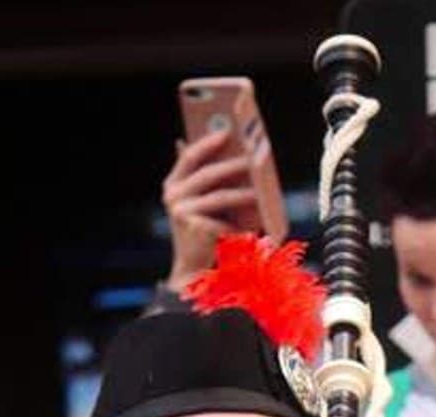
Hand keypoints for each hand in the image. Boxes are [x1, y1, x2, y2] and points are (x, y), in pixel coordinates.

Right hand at [163, 130, 256, 291]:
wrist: (194, 267)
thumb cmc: (205, 231)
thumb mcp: (203, 202)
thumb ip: (205, 177)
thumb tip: (219, 150)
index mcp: (173, 184)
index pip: (189, 157)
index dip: (207, 143)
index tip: (226, 132)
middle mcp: (172, 195)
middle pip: (207, 174)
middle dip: (233, 165)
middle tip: (254, 158)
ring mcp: (181, 211)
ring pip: (220, 197)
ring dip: (244, 193)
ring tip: (262, 191)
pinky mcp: (194, 228)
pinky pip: (224, 219)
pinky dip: (241, 220)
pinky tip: (256, 219)